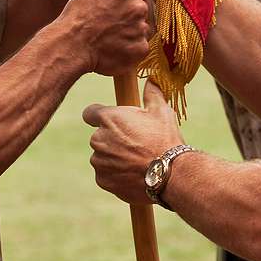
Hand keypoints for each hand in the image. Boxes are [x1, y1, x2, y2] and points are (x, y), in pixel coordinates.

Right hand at [58, 0, 149, 75]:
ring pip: (142, 30)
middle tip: (115, 24)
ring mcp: (141, 28)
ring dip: (131, 33)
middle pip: (143, 10)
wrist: (73, 43)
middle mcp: (138, 6)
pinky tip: (115, 49)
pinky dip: (130, 49)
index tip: (128, 5)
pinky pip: (140, 47)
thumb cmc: (76, 16)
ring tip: (112, 38)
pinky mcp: (140, 48)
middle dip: (131, 16)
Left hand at [83, 82, 185, 204]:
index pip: (90, 113)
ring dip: (114, 157)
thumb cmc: (165, 140)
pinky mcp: (102, 180)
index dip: (100, 116)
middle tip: (134, 143)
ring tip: (136, 160)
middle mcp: (99, 139)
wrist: (170, 174)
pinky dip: (115, 174)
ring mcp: (99, 161)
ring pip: (102, 156)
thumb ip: (152, 93)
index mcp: (109, 118)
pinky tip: (133, 173)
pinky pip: (105, 174)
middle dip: (112, 138)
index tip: (113, 121)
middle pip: (99, 136)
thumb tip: (152, 80)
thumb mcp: (161, 111)